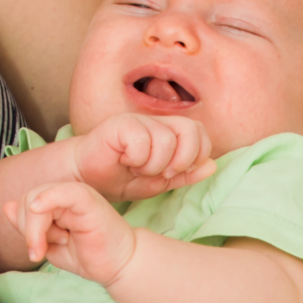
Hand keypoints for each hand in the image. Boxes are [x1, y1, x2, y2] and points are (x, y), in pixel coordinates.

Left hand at [15, 180, 137, 284]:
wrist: (118, 266)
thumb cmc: (88, 256)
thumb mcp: (50, 244)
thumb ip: (29, 227)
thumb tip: (6, 206)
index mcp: (55, 203)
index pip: (24, 204)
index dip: (22, 227)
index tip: (36, 252)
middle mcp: (64, 195)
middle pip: (28, 199)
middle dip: (26, 228)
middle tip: (38, 252)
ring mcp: (76, 195)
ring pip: (38, 197)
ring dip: (35, 227)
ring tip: (49, 247)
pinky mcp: (88, 199)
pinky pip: (62, 192)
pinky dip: (46, 199)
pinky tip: (38, 210)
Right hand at [69, 112, 213, 201]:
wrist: (89, 179)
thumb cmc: (123, 178)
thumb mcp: (161, 182)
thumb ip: (186, 174)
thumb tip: (212, 166)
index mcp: (171, 132)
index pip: (202, 133)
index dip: (196, 156)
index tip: (177, 172)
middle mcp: (157, 122)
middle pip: (191, 130)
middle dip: (181, 160)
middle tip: (161, 172)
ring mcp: (140, 121)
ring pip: (167, 140)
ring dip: (154, 165)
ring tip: (137, 168)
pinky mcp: (121, 124)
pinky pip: (142, 141)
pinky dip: (137, 159)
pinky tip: (124, 160)